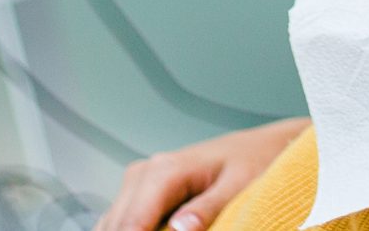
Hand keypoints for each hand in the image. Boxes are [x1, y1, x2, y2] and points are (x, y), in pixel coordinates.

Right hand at [94, 119, 307, 230]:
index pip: (132, 222)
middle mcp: (143, 173)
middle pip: (117, 226)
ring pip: (112, 224)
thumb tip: (181, 229)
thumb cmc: (252, 162)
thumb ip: (209, 207)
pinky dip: (129, 230)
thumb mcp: (239, 185)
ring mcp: (138, 182)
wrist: (256, 147)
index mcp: (165, 171)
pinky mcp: (140, 194)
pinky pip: (121, 221)